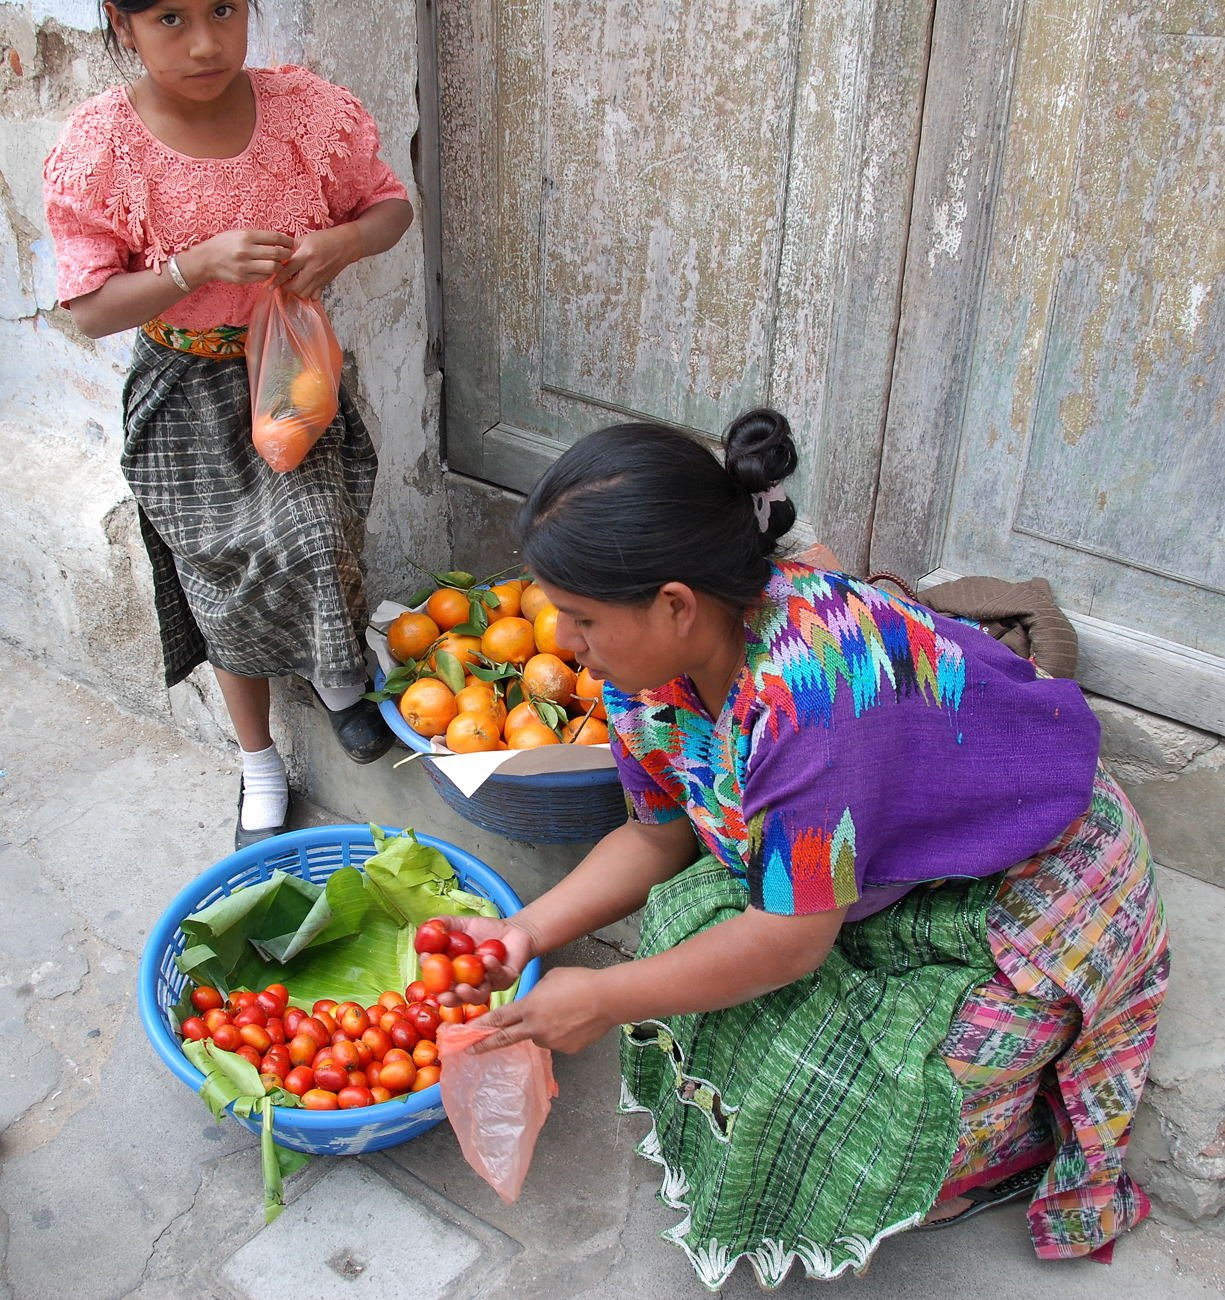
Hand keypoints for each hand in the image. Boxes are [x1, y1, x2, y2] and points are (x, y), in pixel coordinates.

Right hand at [184, 228, 293, 284]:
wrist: (206, 259)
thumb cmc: (225, 244)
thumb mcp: (239, 233)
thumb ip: (258, 236)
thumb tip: (280, 239)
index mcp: (246, 236)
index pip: (274, 237)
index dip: (287, 240)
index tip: (291, 243)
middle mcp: (245, 250)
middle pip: (277, 253)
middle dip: (287, 254)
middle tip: (288, 254)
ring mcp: (244, 266)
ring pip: (273, 267)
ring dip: (279, 265)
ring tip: (278, 263)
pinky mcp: (243, 278)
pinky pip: (264, 277)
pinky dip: (269, 274)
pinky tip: (267, 270)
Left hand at [273, 225, 363, 298]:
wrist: (344, 244)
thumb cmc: (324, 239)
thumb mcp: (305, 239)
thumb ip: (290, 248)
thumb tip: (276, 257)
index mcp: (306, 255)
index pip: (287, 271)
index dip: (276, 279)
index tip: (269, 285)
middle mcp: (313, 269)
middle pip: (295, 287)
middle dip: (285, 287)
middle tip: (282, 282)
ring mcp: (320, 278)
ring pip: (304, 294)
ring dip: (296, 292)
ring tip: (293, 284)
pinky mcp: (325, 283)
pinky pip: (315, 296)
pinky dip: (308, 296)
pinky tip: (305, 288)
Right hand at [432, 914, 538, 1006]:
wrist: (514, 929)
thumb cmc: (485, 930)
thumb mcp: (461, 924)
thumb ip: (443, 923)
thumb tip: (427, 926)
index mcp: (454, 973)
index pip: (438, 978)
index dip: (430, 971)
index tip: (424, 959)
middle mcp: (469, 983)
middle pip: (456, 997)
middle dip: (448, 998)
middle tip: (443, 996)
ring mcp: (488, 984)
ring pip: (478, 995)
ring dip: (469, 994)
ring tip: (462, 988)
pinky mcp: (506, 979)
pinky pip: (499, 977)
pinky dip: (492, 968)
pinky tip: (487, 958)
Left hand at [467, 966, 614, 1054]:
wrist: (607, 998)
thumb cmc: (578, 981)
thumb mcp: (550, 979)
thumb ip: (535, 994)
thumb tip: (533, 1005)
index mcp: (528, 1007)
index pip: (498, 1018)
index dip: (480, 1026)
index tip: (466, 1033)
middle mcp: (535, 1028)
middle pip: (505, 1038)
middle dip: (485, 1045)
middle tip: (470, 1051)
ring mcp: (550, 1042)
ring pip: (538, 1036)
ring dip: (542, 1027)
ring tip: (564, 1012)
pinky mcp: (566, 1050)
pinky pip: (557, 1041)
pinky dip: (561, 1032)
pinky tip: (575, 1021)